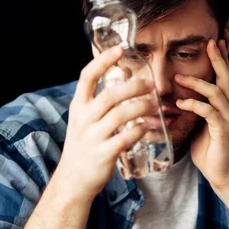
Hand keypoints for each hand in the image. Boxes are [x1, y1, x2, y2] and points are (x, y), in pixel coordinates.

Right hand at [56, 46, 157, 202]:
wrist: (74, 179)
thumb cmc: (84, 146)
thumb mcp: (84, 120)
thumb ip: (99, 100)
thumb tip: (124, 73)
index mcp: (78, 107)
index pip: (87, 77)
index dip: (103, 61)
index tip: (119, 49)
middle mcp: (83, 119)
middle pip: (110, 95)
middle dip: (134, 87)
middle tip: (150, 84)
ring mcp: (93, 137)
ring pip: (121, 115)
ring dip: (142, 107)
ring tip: (155, 105)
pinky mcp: (104, 154)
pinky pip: (126, 138)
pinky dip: (140, 130)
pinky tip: (147, 127)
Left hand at [175, 38, 228, 189]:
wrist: (223, 175)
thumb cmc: (210, 152)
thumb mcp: (199, 127)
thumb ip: (195, 113)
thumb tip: (179, 100)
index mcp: (224, 106)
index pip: (224, 78)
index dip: (222, 60)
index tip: (216, 42)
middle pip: (226, 78)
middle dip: (219, 59)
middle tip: (211, 42)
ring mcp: (228, 118)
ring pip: (215, 92)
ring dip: (196, 82)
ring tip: (178, 77)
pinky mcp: (223, 130)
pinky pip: (208, 111)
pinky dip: (194, 105)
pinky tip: (180, 103)